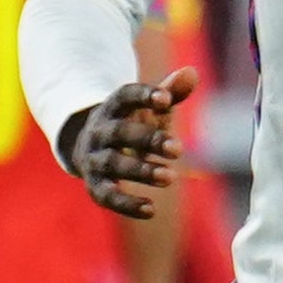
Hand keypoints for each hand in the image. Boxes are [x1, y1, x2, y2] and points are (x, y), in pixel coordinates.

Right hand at [57, 68, 194, 221]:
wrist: (90, 149)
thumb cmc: (131, 124)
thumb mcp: (149, 108)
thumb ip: (170, 92)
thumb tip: (192, 73)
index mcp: (113, 107)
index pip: (125, 96)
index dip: (143, 96)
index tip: (166, 100)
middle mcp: (100, 131)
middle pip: (121, 133)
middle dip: (148, 140)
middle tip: (178, 149)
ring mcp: (95, 159)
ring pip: (114, 164)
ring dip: (141, 171)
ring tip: (170, 176)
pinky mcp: (95, 185)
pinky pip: (107, 196)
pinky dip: (127, 204)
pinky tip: (151, 209)